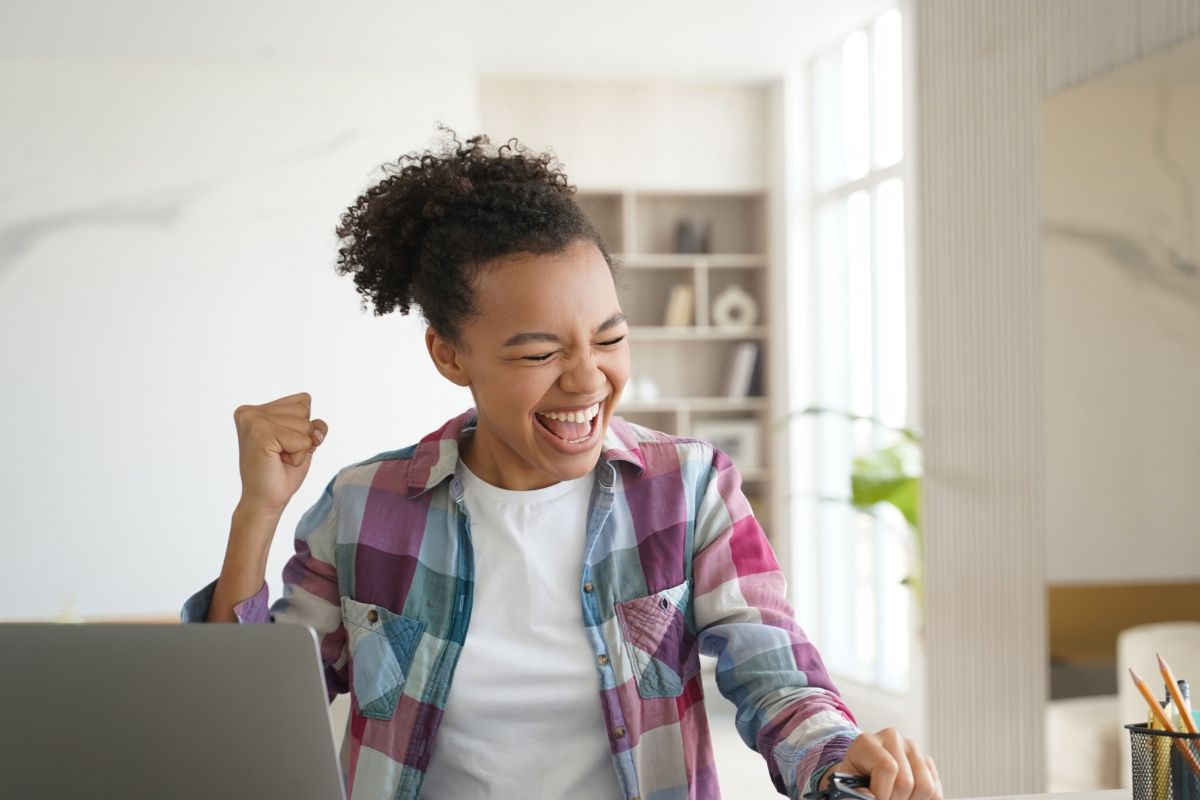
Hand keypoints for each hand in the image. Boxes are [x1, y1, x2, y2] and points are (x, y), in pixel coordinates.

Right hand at [233, 392, 328, 516]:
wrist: (266, 500)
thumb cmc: (282, 471)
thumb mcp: (303, 439)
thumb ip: (313, 424)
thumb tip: (316, 429)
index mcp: (256, 409)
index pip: (303, 400)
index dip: (303, 426)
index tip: (284, 443)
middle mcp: (250, 412)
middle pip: (305, 410)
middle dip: (302, 437)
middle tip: (280, 453)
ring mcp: (253, 421)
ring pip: (305, 424)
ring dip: (299, 447)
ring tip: (278, 458)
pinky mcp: (261, 434)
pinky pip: (302, 440)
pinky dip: (297, 456)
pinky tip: (278, 462)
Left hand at [819, 729, 941, 799]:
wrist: (862, 776)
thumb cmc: (854, 780)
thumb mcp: (847, 784)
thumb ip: (855, 792)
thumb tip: (869, 797)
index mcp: (868, 742)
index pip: (887, 767)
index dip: (882, 793)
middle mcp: (892, 739)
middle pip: (906, 782)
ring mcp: (912, 749)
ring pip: (925, 787)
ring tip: (895, 798)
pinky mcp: (926, 761)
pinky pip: (936, 790)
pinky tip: (908, 797)